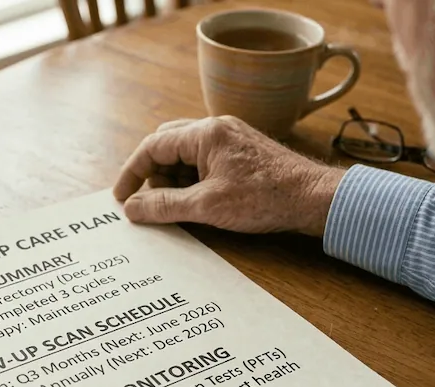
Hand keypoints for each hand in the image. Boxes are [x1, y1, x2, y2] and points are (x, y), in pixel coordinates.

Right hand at [113, 116, 345, 236]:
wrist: (313, 199)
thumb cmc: (266, 198)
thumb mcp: (207, 206)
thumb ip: (165, 206)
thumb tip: (132, 208)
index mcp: (205, 133)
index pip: (153, 145)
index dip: (132, 172)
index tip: (121, 196)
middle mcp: (216, 129)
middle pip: (167, 145)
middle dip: (152, 175)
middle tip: (145, 203)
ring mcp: (230, 140)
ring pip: (186, 155)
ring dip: (173, 181)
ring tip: (174, 209)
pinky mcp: (241, 154)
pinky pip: (204, 162)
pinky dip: (192, 181)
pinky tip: (195, 203)